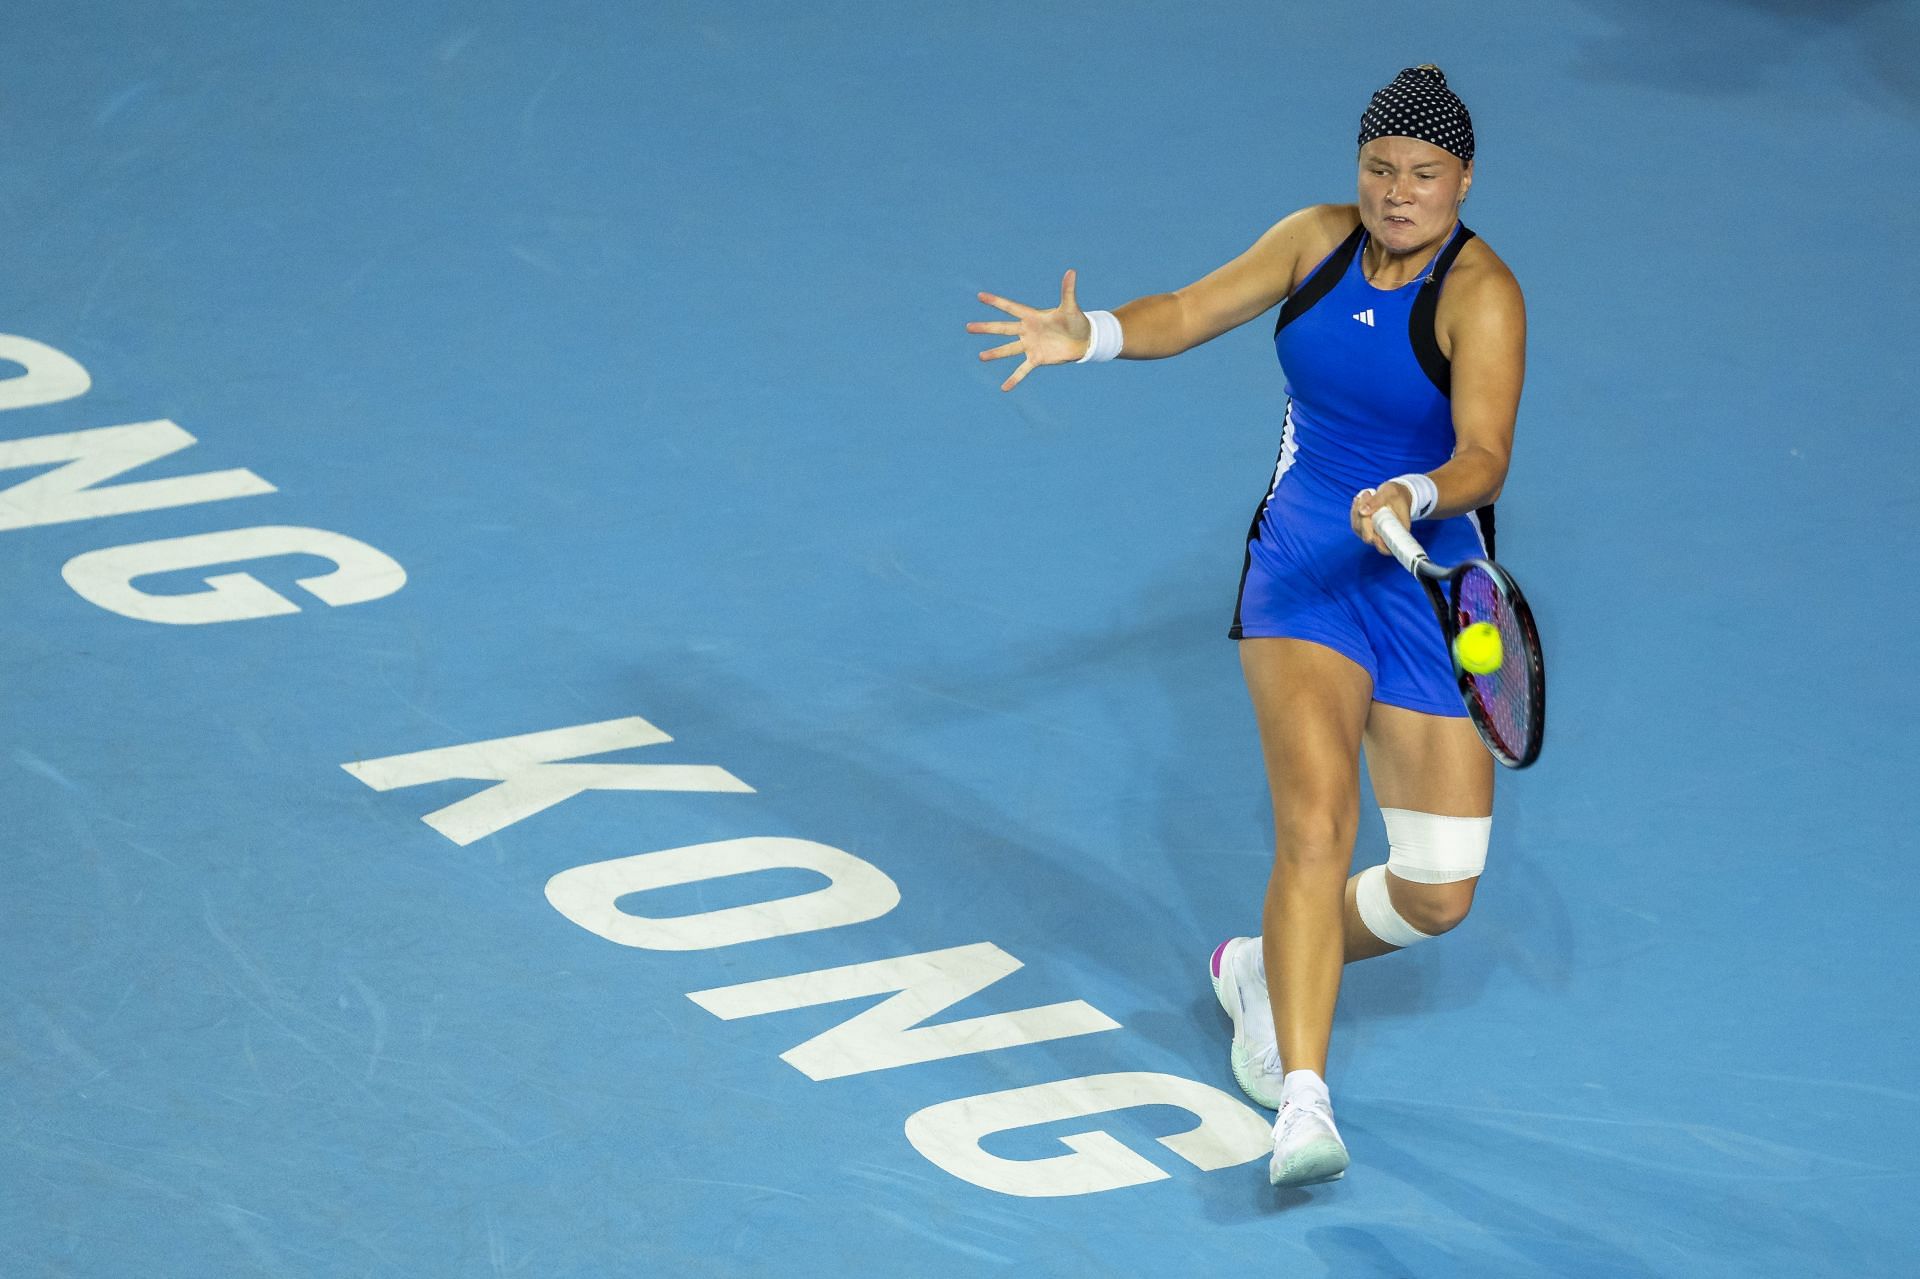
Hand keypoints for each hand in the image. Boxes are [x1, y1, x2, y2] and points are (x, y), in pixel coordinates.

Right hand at [967, 269, 1092, 391]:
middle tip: (968, 327)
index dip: (996, 302)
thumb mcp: (1070, 307)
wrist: (1083, 340)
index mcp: (1032, 316)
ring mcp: (1030, 346)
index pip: (1011, 307)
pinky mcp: (1036, 359)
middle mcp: (1027, 331)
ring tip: (981, 357)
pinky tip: (1004, 388)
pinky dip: (1014, 379)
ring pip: (1008, 349)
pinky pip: (1023, 370)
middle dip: (986, 328)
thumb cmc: (1075, 321)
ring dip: (995, 353)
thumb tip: (1072, 271)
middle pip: (1003, 329)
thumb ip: (1067, 290)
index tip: (980, 296)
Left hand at [1350, 482, 1412, 555]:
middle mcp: (1385, 537)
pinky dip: (1355, 510)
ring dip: (1358, 511)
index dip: (1379, 543)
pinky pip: (1355, 523)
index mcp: (1399, 532)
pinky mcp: (1364, 528)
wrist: (1394, 494)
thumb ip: (1377, 501)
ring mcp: (1373, 533)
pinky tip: (1360, 500)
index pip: (1386, 547)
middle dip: (1364, 518)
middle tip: (1368, 495)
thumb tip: (1362, 511)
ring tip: (1366, 494)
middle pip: (1368, 537)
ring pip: (1359, 529)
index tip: (1375, 531)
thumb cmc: (1396, 494)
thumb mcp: (1390, 492)